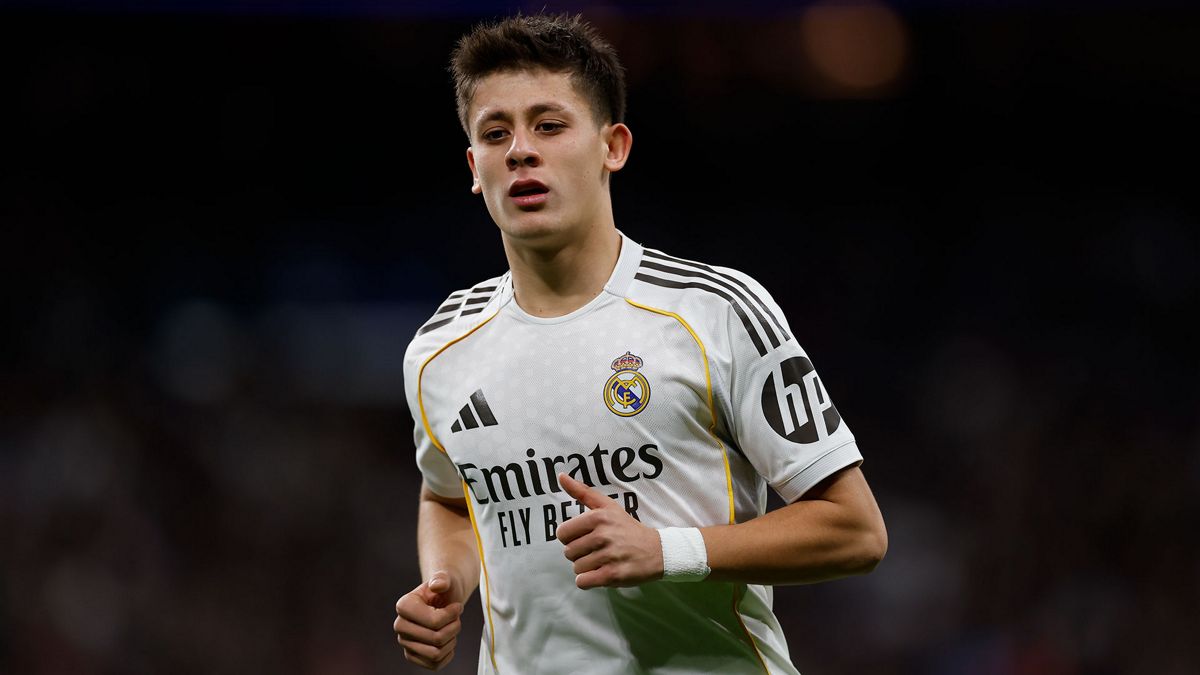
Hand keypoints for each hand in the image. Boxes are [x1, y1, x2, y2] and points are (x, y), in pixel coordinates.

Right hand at [393, 571, 463, 669]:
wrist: (444, 600)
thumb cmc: (445, 589)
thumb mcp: (447, 580)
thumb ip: (443, 579)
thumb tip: (437, 585)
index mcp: (404, 606)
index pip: (433, 622)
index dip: (452, 615)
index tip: (458, 606)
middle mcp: (400, 625)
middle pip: (436, 639)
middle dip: (453, 628)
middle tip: (456, 618)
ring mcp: (405, 642)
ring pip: (435, 653)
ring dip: (451, 640)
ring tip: (452, 628)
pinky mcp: (412, 656)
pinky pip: (434, 665)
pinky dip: (447, 654)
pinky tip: (449, 640)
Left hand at [555, 472, 663, 588]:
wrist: (657, 551)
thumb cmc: (628, 528)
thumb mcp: (608, 506)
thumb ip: (582, 492)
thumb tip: (561, 476)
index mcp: (599, 517)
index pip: (562, 533)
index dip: (571, 538)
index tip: (585, 537)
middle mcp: (603, 535)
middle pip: (568, 552)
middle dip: (579, 553)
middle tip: (596, 550)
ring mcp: (608, 556)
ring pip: (576, 568)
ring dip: (585, 567)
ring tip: (601, 561)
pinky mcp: (613, 575)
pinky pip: (583, 582)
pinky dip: (588, 580)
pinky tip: (600, 573)